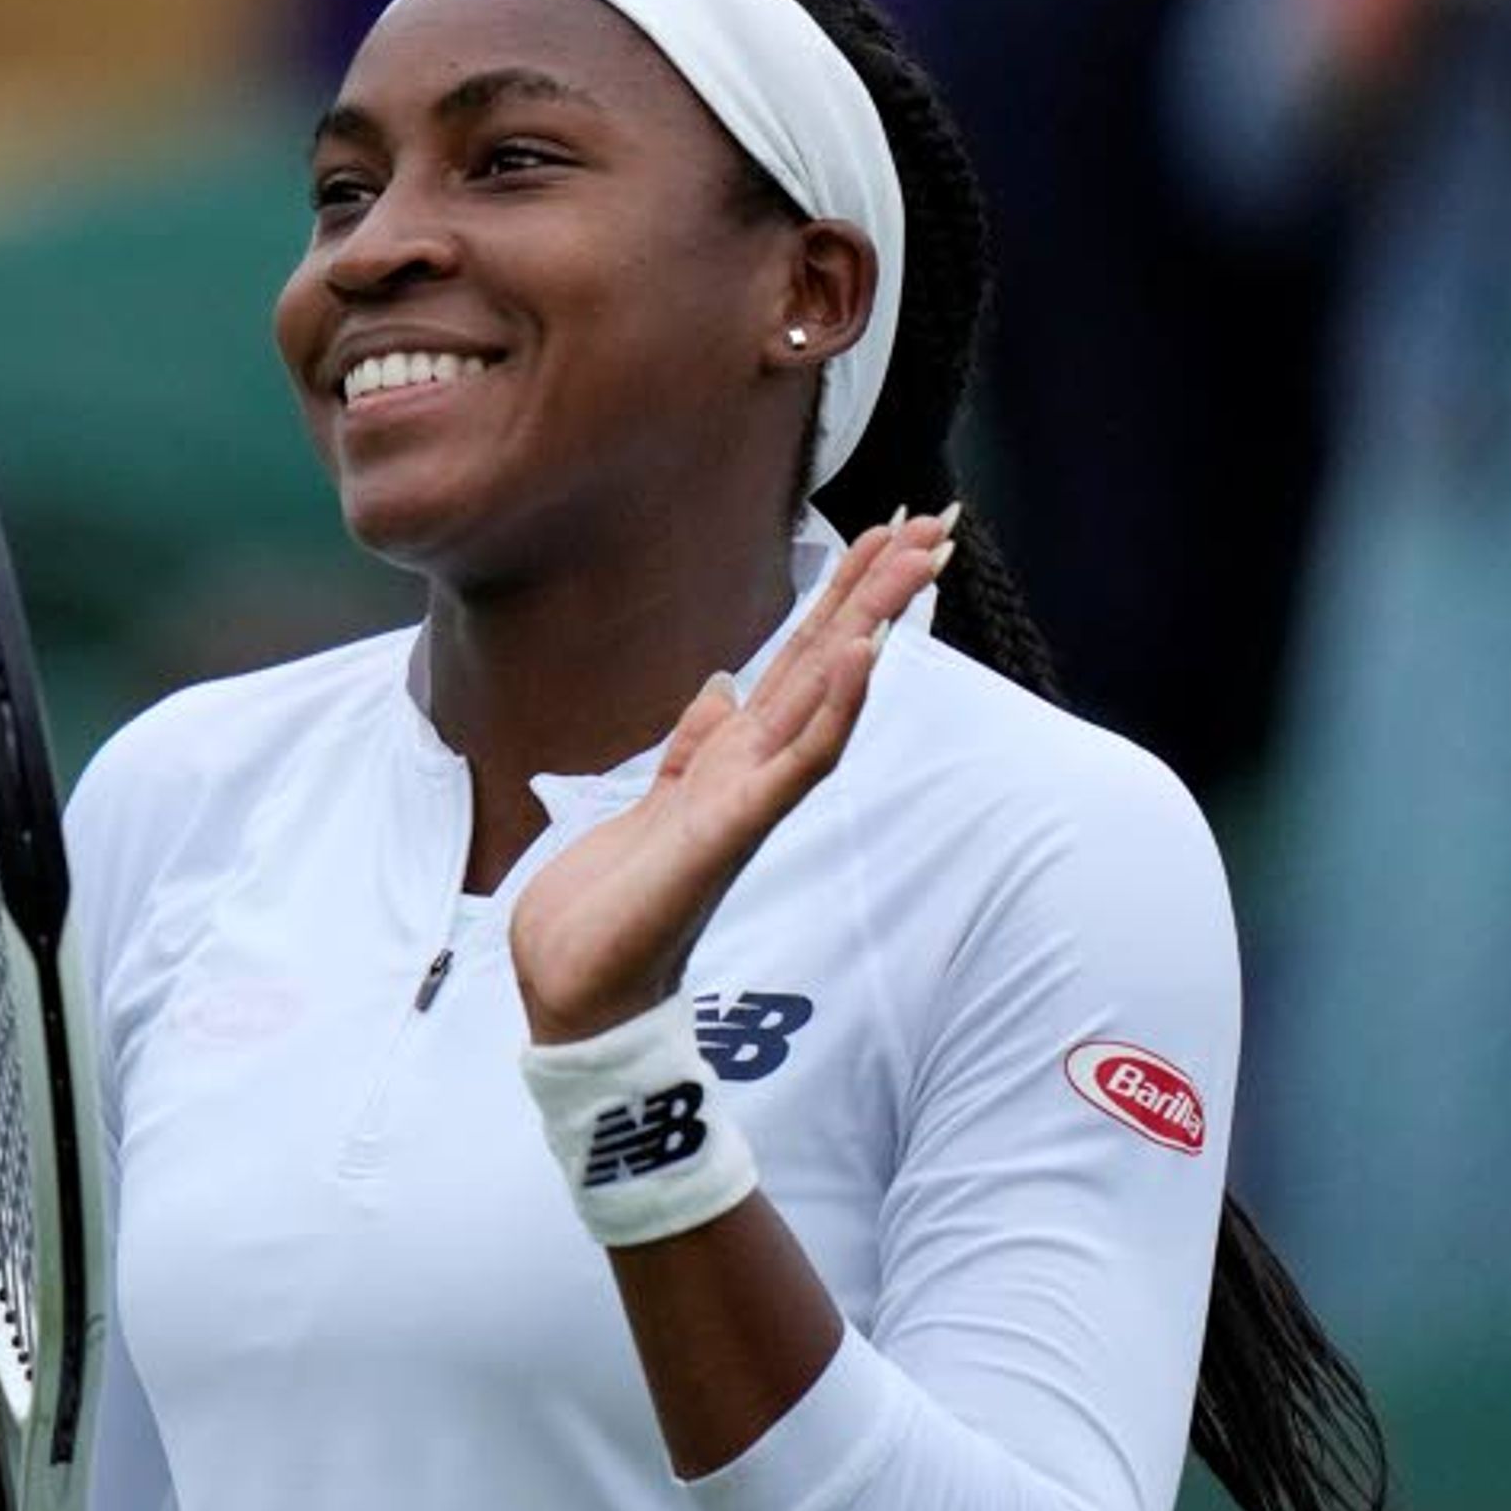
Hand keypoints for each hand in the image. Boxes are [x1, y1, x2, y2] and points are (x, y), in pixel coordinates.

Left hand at [510, 513, 952, 1043]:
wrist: (574, 988)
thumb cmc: (611, 908)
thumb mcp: (648, 803)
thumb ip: (692, 747)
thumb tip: (721, 688)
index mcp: (732, 762)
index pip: (800, 665)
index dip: (841, 599)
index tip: (887, 536)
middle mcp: (753, 776)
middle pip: (827, 667)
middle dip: (876, 593)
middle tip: (936, 523)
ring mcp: (748, 803)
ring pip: (824, 701)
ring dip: (868, 629)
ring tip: (911, 562)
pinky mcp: (728, 833)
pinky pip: (793, 765)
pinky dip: (830, 711)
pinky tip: (859, 657)